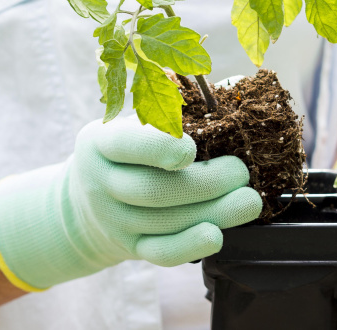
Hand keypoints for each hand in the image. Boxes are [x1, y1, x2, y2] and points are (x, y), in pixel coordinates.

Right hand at [0, 117, 260, 291]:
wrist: (89, 199)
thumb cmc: (133, 149)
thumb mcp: (140, 122)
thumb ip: (182, 105)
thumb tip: (238, 85)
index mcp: (103, 142)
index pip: (128, 145)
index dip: (160, 148)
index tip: (192, 149)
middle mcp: (102, 182)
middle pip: (155, 189)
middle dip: (207, 182)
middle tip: (241, 172)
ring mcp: (115, 220)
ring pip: (166, 221)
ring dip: (214, 211)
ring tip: (248, 200)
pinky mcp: (131, 246)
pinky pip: (161, 253)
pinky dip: (189, 246)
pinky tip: (216, 236)